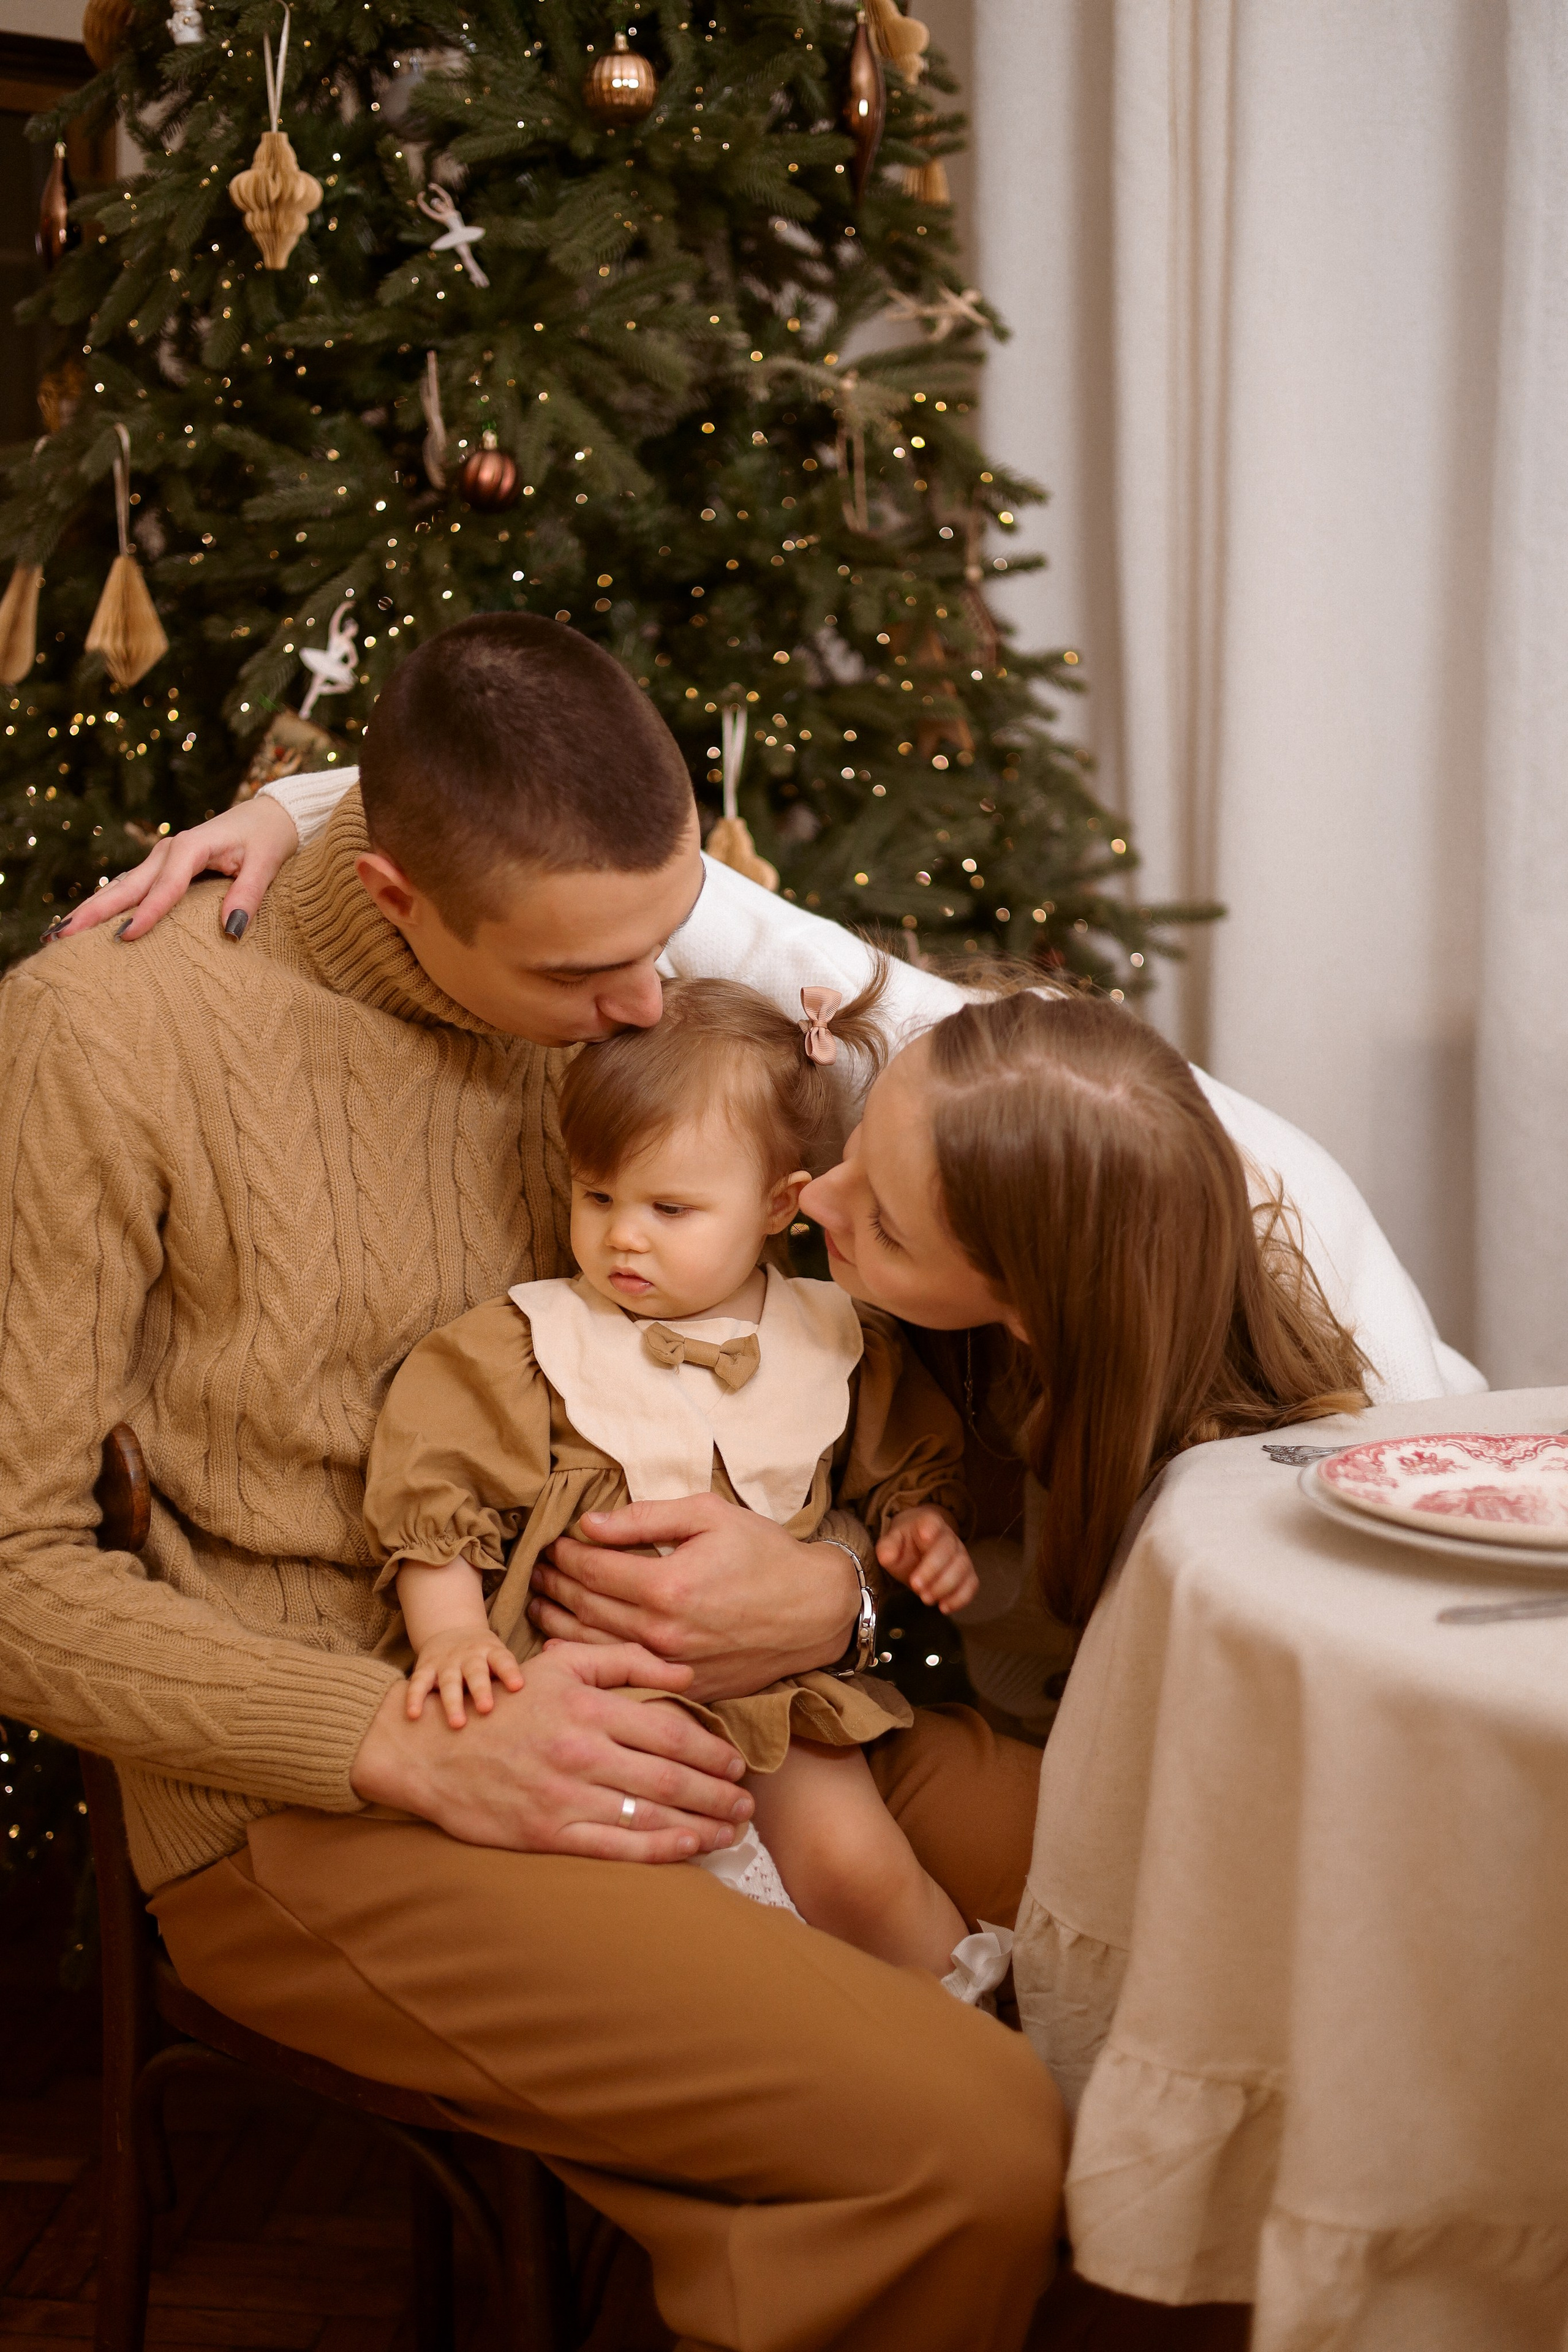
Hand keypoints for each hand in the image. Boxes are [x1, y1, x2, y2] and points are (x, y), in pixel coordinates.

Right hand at [46, 793, 300, 944]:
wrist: (268, 816)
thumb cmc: (267, 839)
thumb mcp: (266, 865)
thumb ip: (248, 895)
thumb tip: (232, 930)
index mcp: (192, 847)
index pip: (166, 886)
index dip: (147, 913)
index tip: (125, 937)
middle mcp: (168, 851)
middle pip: (126, 886)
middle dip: (94, 911)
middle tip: (62, 936)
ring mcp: (161, 859)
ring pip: (120, 887)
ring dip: (91, 909)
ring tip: (58, 934)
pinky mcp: (161, 867)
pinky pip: (130, 889)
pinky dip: (107, 905)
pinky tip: (87, 924)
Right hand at [351, 1639, 753, 1861]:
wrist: (429, 1752)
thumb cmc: (503, 1704)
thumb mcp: (558, 1664)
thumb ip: (622, 1661)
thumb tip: (683, 1673)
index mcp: (585, 1708)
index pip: (667, 1730)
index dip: (711, 1748)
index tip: (737, 1760)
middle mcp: (580, 1753)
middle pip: (668, 1776)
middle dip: (717, 1791)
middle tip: (747, 1802)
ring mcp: (564, 1798)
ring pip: (649, 1814)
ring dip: (701, 1823)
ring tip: (732, 1828)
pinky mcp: (547, 1835)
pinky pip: (616, 1847)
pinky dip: (659, 1849)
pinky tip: (690, 1848)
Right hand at [407, 1626, 524, 1728]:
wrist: (451, 1630)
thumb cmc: (485, 1658)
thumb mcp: (500, 1657)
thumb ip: (514, 1676)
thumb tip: (547, 1704)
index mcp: (492, 1652)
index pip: (503, 1660)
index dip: (510, 1672)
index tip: (518, 1686)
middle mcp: (469, 1656)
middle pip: (476, 1672)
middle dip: (481, 1690)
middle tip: (487, 1709)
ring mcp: (446, 1662)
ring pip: (449, 1681)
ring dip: (452, 1702)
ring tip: (457, 1724)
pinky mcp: (426, 1668)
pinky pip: (419, 1683)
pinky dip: (414, 1698)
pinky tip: (413, 1715)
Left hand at [528, 1493, 860, 1702]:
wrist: (814, 1610)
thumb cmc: (765, 1554)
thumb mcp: (709, 1516)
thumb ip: (645, 1518)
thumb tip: (590, 1523)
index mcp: (667, 1584)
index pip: (592, 1568)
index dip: (563, 1553)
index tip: (551, 1543)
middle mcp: (663, 1631)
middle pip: (584, 1608)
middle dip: (553, 1585)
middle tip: (536, 1570)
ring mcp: (672, 1664)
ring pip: (593, 1646)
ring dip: (558, 1622)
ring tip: (540, 1603)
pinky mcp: (683, 1685)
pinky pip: (621, 1673)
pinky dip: (587, 1658)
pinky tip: (567, 1644)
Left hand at [877, 1507, 977, 1615]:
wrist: (919, 1549)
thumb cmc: (905, 1545)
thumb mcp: (891, 1543)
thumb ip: (887, 1547)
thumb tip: (886, 1556)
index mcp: (928, 1523)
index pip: (932, 1522)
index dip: (930, 1529)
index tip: (924, 1536)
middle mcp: (949, 1537)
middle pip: (948, 1550)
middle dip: (932, 1570)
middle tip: (916, 1586)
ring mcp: (961, 1555)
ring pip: (962, 1568)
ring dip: (944, 1586)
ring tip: (925, 1598)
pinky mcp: (967, 1573)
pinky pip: (971, 1584)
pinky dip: (960, 1598)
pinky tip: (944, 1607)